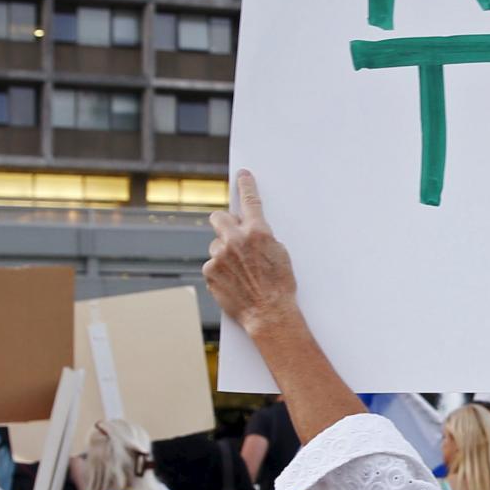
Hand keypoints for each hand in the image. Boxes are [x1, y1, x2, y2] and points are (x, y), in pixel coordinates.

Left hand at [203, 171, 299, 337]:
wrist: (270, 314)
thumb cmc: (280, 287)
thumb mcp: (280, 255)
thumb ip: (262, 238)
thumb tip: (249, 231)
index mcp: (257, 232)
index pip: (250, 201)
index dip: (246, 185)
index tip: (242, 175)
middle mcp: (235, 240)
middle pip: (219, 217)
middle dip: (223, 222)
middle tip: (229, 231)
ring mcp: (220, 256)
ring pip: (216, 246)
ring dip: (224, 254)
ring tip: (240, 273)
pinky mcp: (210, 272)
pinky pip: (212, 265)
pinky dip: (220, 272)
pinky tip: (233, 283)